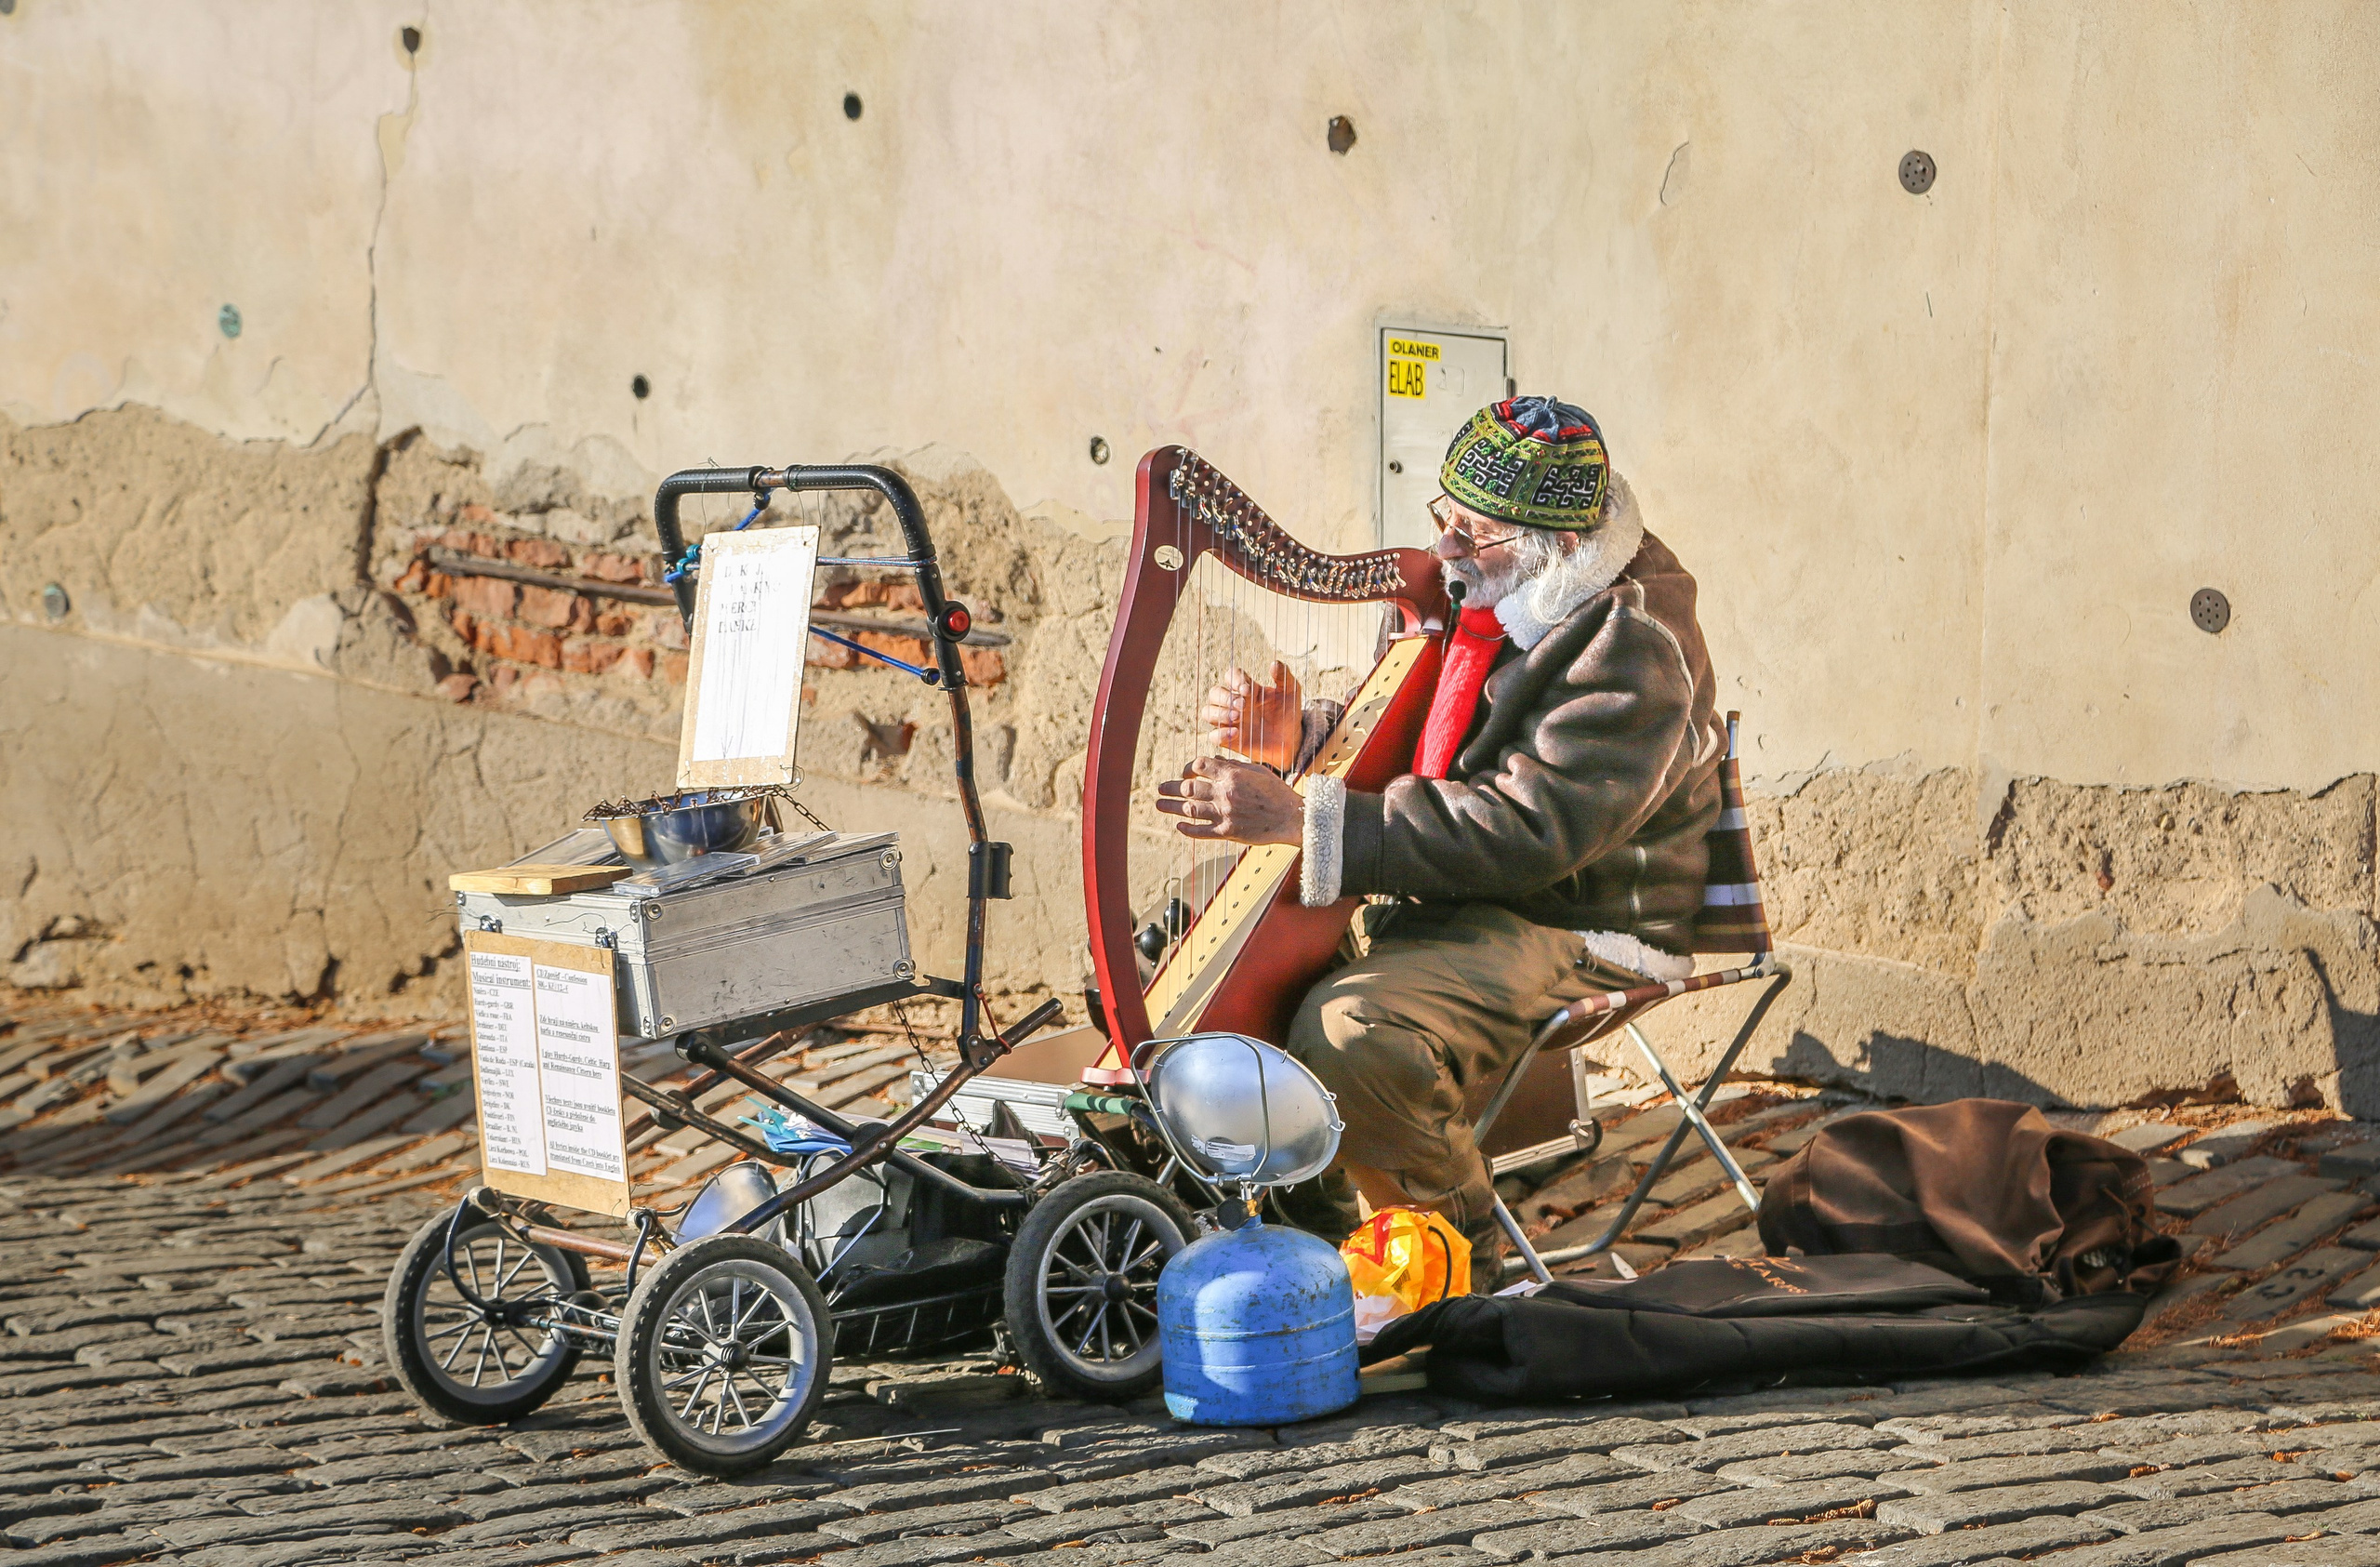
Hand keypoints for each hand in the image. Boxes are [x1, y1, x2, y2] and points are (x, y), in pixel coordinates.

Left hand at [1154, 757, 1303, 845]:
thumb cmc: (1277, 792)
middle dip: (1171, 787)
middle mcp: (1226, 793)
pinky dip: (1187, 829)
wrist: (1291, 818)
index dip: (1189, 767)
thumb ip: (1234, 765)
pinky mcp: (1228, 832)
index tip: (1186, 772)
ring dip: (1171, 806)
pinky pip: (1201, 831)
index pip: (1200, 765)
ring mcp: (1225, 814)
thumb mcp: (1257, 770)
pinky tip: (1179, 826)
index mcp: (1233, 775)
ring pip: (1190, 809)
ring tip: (1159, 804)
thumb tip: (1213, 760)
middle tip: (1160, 787)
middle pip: (1189, 788)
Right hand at [1198, 661, 1302, 771]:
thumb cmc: (1288, 713)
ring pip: (1208, 712)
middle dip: (1225, 697)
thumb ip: (1284, 676)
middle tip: (1243, 705)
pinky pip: (1213, 736)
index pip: (1231, 675)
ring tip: (1237, 717)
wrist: (1291, 740)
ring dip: (1219, 713)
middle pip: (1214, 693)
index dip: (1235, 679)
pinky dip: (1220, 734)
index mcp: (1247, 688)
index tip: (1247, 689)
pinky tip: (1236, 733)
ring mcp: (1229, 721)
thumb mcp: (1291, 692)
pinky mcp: (1229, 739)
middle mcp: (1234, 702)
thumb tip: (1273, 664)